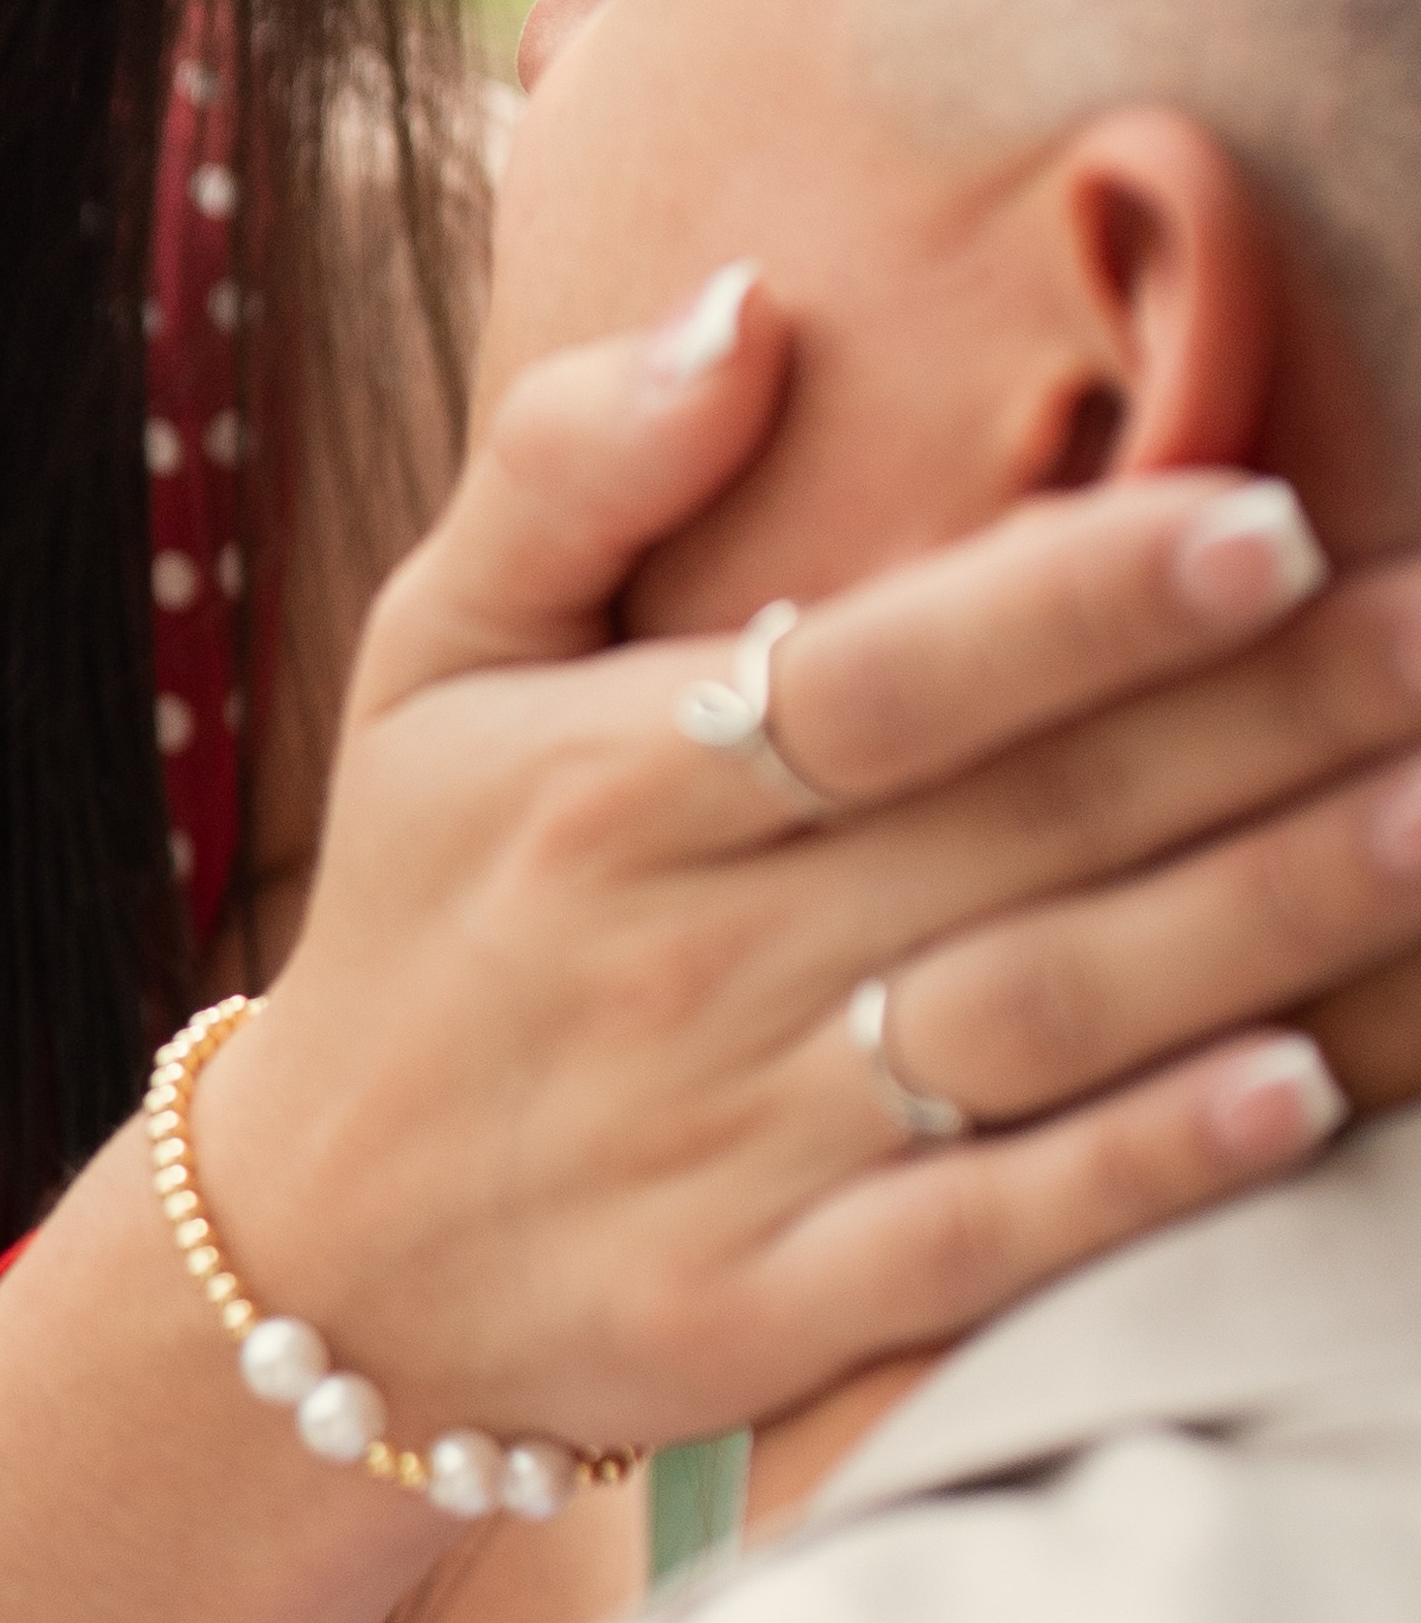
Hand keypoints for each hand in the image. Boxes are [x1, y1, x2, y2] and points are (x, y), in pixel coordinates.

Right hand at [197, 277, 1420, 1450]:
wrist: (323, 1247)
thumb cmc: (421, 892)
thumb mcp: (426, 648)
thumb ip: (570, 463)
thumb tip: (743, 308)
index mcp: (608, 774)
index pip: (878, 672)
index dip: (1076, 599)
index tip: (1266, 517)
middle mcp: (681, 952)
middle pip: (1012, 831)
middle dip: (1255, 733)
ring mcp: (729, 1147)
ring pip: (1034, 1021)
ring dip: (1253, 927)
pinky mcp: (764, 1313)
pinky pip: (981, 1246)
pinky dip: (1138, 1175)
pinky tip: (1299, 1097)